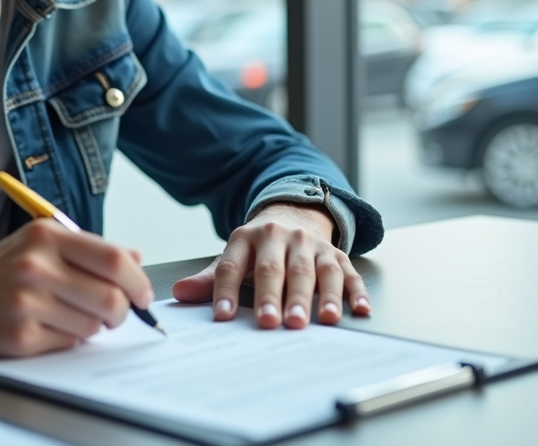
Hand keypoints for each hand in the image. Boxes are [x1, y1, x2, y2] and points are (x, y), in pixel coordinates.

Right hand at [0, 218, 152, 355]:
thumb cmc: (4, 268)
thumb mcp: (43, 243)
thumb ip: (90, 249)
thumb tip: (137, 259)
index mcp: (48, 237)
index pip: (114, 260)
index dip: (138, 282)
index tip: (143, 295)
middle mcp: (37, 266)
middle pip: (111, 298)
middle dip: (121, 312)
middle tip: (115, 314)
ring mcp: (27, 303)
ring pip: (93, 325)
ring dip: (92, 325)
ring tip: (69, 314)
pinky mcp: (20, 336)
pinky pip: (69, 343)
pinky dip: (68, 338)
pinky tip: (48, 326)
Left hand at [172, 202, 369, 327]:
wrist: (293, 214)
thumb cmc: (259, 249)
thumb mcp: (233, 257)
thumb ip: (210, 279)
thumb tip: (178, 294)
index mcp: (247, 237)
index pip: (233, 265)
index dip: (226, 290)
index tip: (221, 315)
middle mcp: (280, 237)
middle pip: (277, 269)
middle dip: (275, 297)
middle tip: (273, 323)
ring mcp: (310, 244)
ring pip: (315, 270)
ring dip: (320, 296)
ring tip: (321, 320)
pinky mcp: (336, 253)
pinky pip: (348, 272)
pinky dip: (354, 291)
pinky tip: (358, 310)